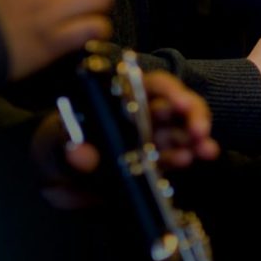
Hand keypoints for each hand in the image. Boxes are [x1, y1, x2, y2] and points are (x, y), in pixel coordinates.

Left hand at [33, 71, 218, 208]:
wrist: (54, 175)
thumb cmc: (55, 146)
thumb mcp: (55, 143)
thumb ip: (67, 146)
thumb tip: (78, 152)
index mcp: (120, 98)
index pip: (151, 85)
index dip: (169, 91)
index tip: (179, 103)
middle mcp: (140, 114)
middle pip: (175, 105)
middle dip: (191, 115)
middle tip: (198, 131)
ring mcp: (150, 138)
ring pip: (180, 130)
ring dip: (196, 138)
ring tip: (206, 149)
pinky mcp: (153, 162)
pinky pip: (174, 156)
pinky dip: (185, 157)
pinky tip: (190, 160)